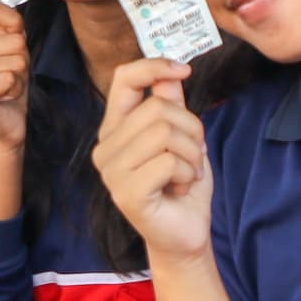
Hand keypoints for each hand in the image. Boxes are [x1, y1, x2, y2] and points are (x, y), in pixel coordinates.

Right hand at [0, 0, 32, 148]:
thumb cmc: (7, 84)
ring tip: (6, 84)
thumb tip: (15, 17)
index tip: (14, 34)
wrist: (4, 123)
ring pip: (15, 60)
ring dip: (19, 76)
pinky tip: (4, 95)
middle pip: (12, 39)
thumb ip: (11, 30)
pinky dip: (15, 88)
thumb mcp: (12, 51)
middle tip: (10, 72)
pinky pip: (7, 79)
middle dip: (22, 57)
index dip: (11, 18)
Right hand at [93, 58, 210, 259]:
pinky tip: (180, 190)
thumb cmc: (181, 185)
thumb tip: (170, 70)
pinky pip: (169, 162)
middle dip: (192, 129)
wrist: (184, 234)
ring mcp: (112, 172)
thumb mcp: (182, 137)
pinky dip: (187, 174)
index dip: (154, 66)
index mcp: (116, 128)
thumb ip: (172, 104)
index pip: (124, 79)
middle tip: (195, 155)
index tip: (185, 70)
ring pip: (165, 133)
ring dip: (192, 155)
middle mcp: (106, 147)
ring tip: (187, 174)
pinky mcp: (126, 193)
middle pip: (157, 108)